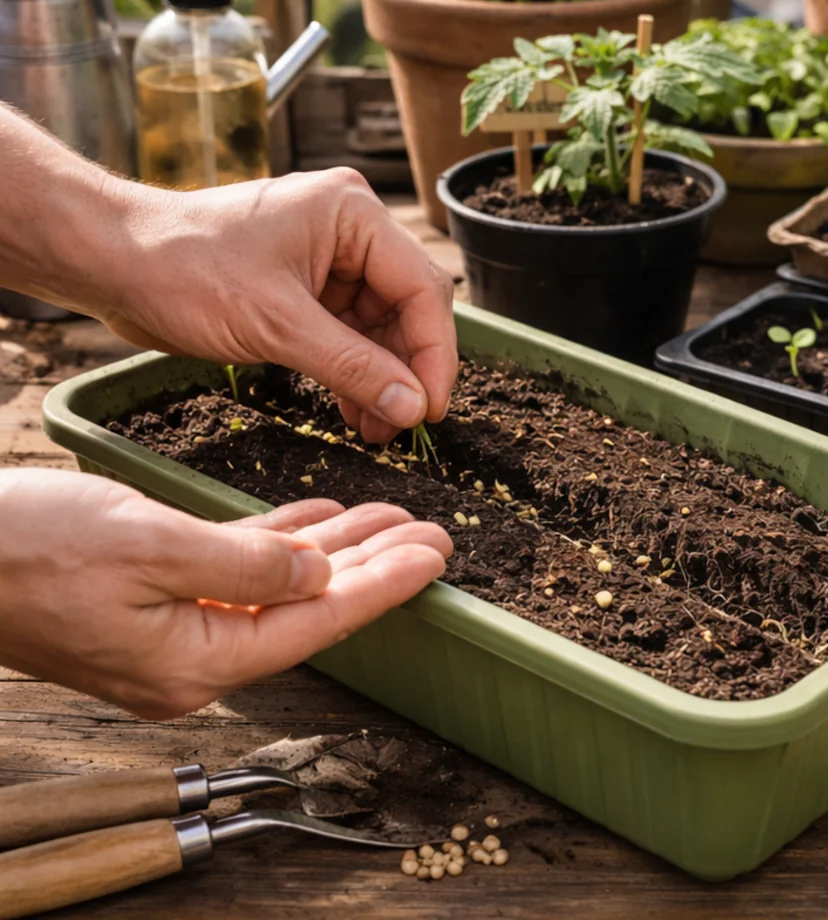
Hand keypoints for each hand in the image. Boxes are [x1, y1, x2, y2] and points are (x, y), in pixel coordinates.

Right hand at [0, 469, 451, 718]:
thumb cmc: (32, 552)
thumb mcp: (150, 548)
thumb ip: (246, 564)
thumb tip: (318, 575)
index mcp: (197, 661)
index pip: (317, 621)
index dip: (383, 587)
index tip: (435, 559)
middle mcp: (193, 657)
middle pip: (309, 607)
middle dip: (375, 568)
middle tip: (433, 534)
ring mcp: (173, 631)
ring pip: (280, 584)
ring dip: (336, 549)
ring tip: (391, 518)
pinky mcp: (155, 599)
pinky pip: (238, 571)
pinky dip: (280, 542)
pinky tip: (319, 520)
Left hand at [101, 169, 456, 444]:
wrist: (113, 261)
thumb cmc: (183, 271)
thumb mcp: (278, 326)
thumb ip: (353, 367)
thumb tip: (413, 407)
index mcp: (354, 214)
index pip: (422, 288)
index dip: (433, 354)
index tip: (429, 410)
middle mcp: (351, 228)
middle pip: (407, 306)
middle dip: (406, 369)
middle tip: (403, 425)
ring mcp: (329, 255)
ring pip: (380, 325)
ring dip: (381, 377)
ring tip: (376, 428)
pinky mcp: (306, 283)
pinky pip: (348, 331)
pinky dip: (353, 370)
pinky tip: (354, 409)